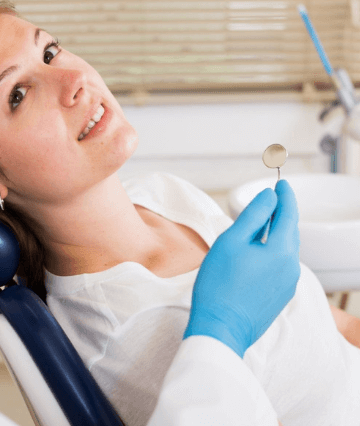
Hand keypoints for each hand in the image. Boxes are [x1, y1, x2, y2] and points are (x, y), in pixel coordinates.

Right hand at [184, 180, 299, 357]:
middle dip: (282, 213)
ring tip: (263, 223)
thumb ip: (253, 215)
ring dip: (277, 233)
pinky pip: (282, 265)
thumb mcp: (231, 241)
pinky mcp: (281, 296)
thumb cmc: (219, 284)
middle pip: (290, 232)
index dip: (285, 196)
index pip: (288, 214)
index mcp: (281, 251)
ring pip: (286, 249)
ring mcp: (288, 284)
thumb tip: (270, 196)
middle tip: (272, 199)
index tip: (282, 183)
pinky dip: (274, 251)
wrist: (220, 328)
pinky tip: (259, 251)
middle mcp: (291, 267)